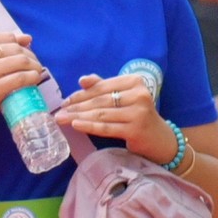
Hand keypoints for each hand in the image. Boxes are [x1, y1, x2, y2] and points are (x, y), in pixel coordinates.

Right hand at [0, 29, 48, 126]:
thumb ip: (1, 48)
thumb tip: (27, 38)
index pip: (8, 37)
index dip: (22, 45)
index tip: (26, 56)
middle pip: (16, 49)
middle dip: (31, 58)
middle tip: (34, 68)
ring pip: (21, 61)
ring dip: (35, 67)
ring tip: (35, 74)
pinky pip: (21, 78)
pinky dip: (32, 78)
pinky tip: (33, 81)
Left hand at [52, 72, 170, 150]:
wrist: (158, 138)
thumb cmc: (136, 115)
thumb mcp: (122, 97)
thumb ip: (104, 87)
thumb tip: (82, 79)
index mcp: (134, 81)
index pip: (102, 87)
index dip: (81, 94)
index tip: (65, 101)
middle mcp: (139, 94)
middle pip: (100, 100)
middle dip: (77, 107)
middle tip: (59, 112)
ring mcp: (138, 112)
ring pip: (101, 114)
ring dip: (78, 117)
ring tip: (62, 119)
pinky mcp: (135, 129)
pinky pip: (106, 127)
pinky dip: (89, 126)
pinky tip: (75, 125)